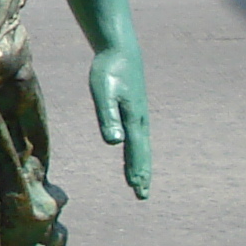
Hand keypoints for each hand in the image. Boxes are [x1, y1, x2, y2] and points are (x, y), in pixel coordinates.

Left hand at [91, 44, 150, 199]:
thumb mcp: (103, 92)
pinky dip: (138, 150)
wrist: (120, 50)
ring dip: (141, 164)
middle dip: (142, 174)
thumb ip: (108, 116)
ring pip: (142, 146)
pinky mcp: (134, 109)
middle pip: (142, 153)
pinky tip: (135, 152)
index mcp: (133, 120)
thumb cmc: (109, 70)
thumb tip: (114, 142)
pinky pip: (138, 137)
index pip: (135, 151)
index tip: (137, 190)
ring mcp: (139, 116)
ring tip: (140, 181)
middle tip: (142, 195)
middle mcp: (140, 121)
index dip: (136, 170)